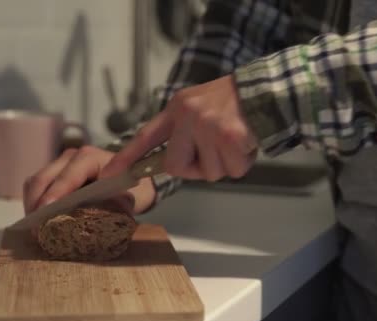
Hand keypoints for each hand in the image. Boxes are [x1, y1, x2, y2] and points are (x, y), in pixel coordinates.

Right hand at [23, 145, 155, 215]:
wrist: (130, 183)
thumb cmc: (130, 190)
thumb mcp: (132, 196)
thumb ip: (120, 202)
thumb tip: (106, 211)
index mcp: (90, 158)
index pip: (68, 175)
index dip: (55, 193)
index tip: (45, 212)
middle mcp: (71, 157)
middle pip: (43, 178)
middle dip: (36, 203)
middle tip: (34, 230)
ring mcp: (59, 164)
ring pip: (35, 182)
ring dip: (31, 205)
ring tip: (34, 228)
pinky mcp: (53, 174)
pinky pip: (36, 187)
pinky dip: (34, 203)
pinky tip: (37, 221)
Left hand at [102, 75, 257, 180]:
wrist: (265, 90)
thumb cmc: (231, 104)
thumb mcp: (198, 108)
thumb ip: (182, 133)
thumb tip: (171, 165)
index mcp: (177, 109)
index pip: (146, 136)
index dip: (127, 158)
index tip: (110, 174)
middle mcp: (188, 116)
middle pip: (177, 167)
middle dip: (195, 168)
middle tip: (214, 151)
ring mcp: (208, 126)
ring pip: (208, 172)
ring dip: (224, 163)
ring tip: (234, 141)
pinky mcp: (230, 137)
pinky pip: (231, 170)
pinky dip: (242, 163)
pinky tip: (246, 143)